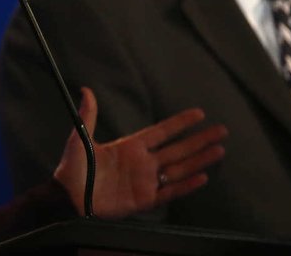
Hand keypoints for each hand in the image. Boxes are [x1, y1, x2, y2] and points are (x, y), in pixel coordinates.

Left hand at [54, 87, 226, 218]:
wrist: (68, 197)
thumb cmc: (74, 168)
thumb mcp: (81, 137)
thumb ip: (89, 115)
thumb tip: (86, 89)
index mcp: (130, 146)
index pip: (162, 132)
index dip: (180, 123)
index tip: (199, 113)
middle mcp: (143, 162)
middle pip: (178, 149)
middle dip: (200, 140)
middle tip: (221, 130)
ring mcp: (145, 181)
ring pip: (179, 169)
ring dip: (199, 160)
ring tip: (219, 150)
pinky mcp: (144, 200)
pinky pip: (169, 192)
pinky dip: (186, 185)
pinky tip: (202, 177)